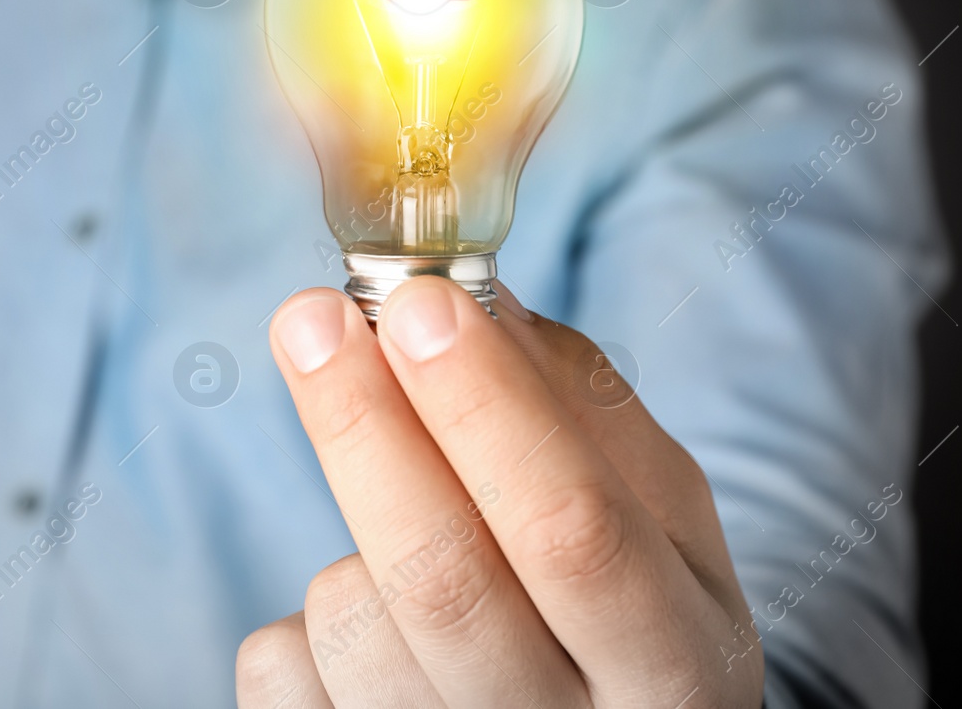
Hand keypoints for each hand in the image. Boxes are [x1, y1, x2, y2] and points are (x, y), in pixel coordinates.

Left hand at [238, 277, 763, 707]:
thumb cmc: (629, 605)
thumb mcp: (655, 517)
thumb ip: (577, 407)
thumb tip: (459, 295)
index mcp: (679, 666)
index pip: (575, 532)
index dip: (488, 409)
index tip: (420, 301)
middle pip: (442, 582)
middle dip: (366, 427)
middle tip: (311, 319)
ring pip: (350, 620)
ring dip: (351, 541)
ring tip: (405, 545)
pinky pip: (282, 666)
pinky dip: (305, 619)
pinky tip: (376, 630)